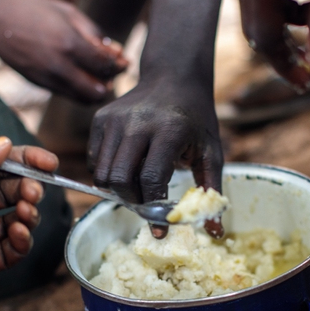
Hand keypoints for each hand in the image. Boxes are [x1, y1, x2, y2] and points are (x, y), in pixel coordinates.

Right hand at [0, 0, 127, 102]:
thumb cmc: (31, 9)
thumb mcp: (66, 11)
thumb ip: (92, 32)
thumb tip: (112, 50)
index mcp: (69, 43)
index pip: (105, 66)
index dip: (119, 65)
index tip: (123, 60)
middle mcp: (59, 66)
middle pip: (97, 91)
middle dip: (110, 82)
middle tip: (112, 71)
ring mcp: (47, 79)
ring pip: (82, 98)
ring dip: (95, 90)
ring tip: (97, 75)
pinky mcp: (39, 84)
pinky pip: (68, 94)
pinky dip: (79, 90)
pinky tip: (80, 75)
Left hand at [0, 137, 56, 298]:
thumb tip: (6, 144)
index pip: (1, 166)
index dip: (27, 162)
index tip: (50, 163)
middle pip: (10, 193)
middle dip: (28, 189)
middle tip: (32, 191)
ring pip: (14, 222)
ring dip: (28, 214)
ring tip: (25, 211)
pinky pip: (9, 252)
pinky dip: (21, 242)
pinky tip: (19, 231)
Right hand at [88, 80, 223, 237]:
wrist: (174, 77)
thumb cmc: (196, 121)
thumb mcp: (211, 152)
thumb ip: (211, 191)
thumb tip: (214, 233)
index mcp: (169, 129)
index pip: (151, 179)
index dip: (153, 209)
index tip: (160, 230)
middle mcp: (137, 122)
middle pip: (120, 179)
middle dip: (132, 200)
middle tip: (147, 202)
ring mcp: (114, 119)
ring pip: (102, 173)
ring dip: (118, 189)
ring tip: (138, 185)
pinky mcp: (100, 118)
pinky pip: (95, 161)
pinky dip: (107, 173)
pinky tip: (127, 166)